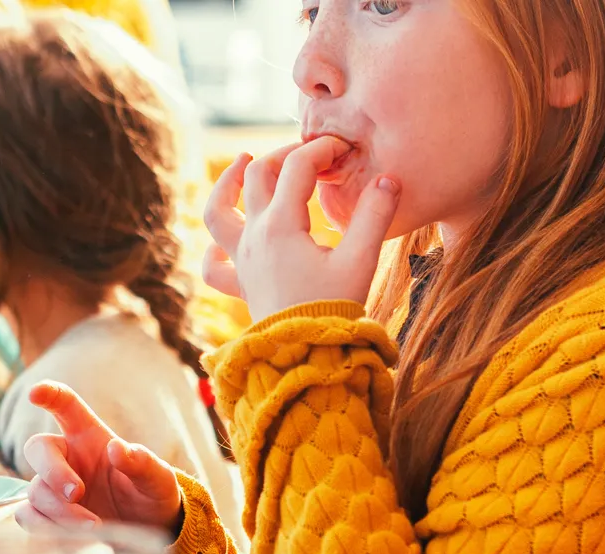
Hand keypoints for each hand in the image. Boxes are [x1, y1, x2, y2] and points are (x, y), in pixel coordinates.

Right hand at [14, 381, 183, 533]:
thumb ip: (142, 462)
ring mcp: (54, 488)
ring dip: (58, 511)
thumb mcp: (158, 479)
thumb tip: (118, 449)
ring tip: (94, 527)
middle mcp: (67, 458)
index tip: (35, 393)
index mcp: (90, 437)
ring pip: (34, 491)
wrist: (148, 535)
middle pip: (37, 448)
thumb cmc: (152, 496)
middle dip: (53, 472)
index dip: (49, 395)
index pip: (66, 406)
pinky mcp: (49, 517)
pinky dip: (47, 529)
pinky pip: (28, 518)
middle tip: (78, 494)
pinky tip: (74, 539)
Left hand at [203, 138, 399, 322]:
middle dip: (282, 156)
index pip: (297, 167)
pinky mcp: (241, 286)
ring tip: (242, 162)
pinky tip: (223, 242)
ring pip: (217, 213)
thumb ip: (375, 215)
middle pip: (256, 177)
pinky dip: (214, 249)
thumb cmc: (333, 308)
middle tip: (307, 153)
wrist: (306, 354)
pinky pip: (214, 266)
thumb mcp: (360, 260)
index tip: (343, 150)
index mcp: (282, 224)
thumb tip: (389, 178)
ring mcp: (242, 261)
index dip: (321, 149)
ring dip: (226, 183)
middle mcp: (254, 237)